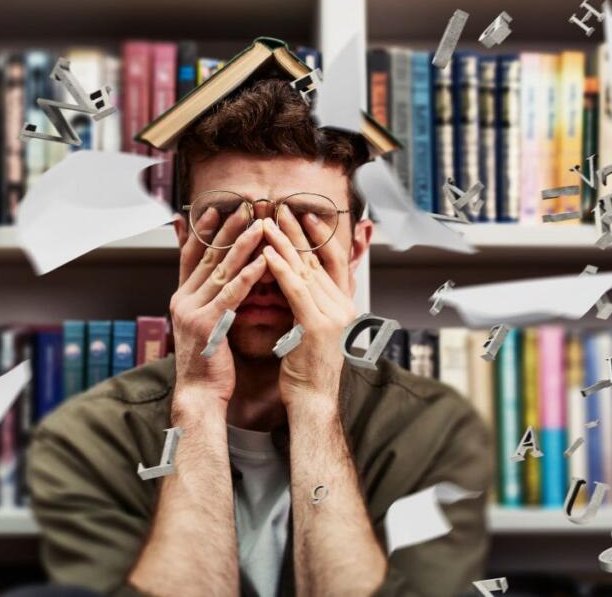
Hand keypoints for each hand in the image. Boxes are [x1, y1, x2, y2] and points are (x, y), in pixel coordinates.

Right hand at [170, 208, 266, 410]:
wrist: (199, 394)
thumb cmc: (208, 363)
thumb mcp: (204, 326)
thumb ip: (211, 302)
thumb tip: (222, 284)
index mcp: (181, 298)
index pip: (191, 256)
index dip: (202, 232)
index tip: (214, 209)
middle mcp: (183, 299)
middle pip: (207, 257)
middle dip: (226, 230)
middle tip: (244, 207)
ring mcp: (192, 310)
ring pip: (220, 270)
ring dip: (241, 245)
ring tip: (258, 225)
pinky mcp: (207, 324)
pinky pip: (232, 294)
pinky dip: (248, 276)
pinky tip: (263, 261)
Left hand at [260, 213, 355, 411]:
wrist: (316, 403)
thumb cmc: (311, 374)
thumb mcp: (315, 334)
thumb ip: (311, 309)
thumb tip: (298, 290)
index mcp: (344, 307)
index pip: (333, 263)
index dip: (319, 238)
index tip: (305, 217)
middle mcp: (343, 306)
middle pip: (318, 260)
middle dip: (298, 233)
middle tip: (281, 209)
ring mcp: (333, 315)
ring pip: (306, 270)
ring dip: (284, 243)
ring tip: (267, 223)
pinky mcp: (317, 325)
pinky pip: (295, 289)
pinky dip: (281, 269)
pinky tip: (267, 253)